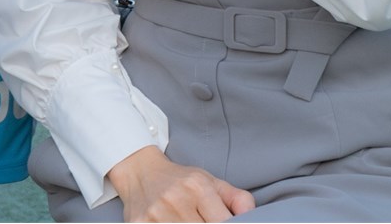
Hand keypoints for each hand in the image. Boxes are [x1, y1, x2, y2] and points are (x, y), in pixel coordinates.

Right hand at [107, 147, 252, 221]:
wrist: (139, 171)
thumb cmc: (180, 180)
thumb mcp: (211, 182)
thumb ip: (237, 199)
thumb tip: (252, 215)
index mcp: (198, 187)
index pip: (222, 223)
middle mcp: (177, 200)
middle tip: (204, 223)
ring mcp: (156, 214)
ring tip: (190, 222)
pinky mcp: (139, 223)